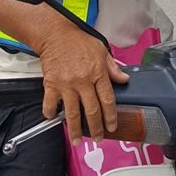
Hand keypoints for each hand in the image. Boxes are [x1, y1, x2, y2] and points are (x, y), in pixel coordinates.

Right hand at [37, 16, 128, 143]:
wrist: (55, 35)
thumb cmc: (78, 41)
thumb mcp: (101, 50)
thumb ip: (113, 68)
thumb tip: (124, 80)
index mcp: (98, 73)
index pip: (108, 100)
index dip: (111, 116)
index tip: (112, 126)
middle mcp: (83, 81)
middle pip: (92, 111)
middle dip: (96, 128)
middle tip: (98, 138)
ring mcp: (66, 84)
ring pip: (73, 113)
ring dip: (75, 130)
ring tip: (77, 140)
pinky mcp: (51, 85)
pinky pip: (51, 104)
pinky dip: (51, 114)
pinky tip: (54, 119)